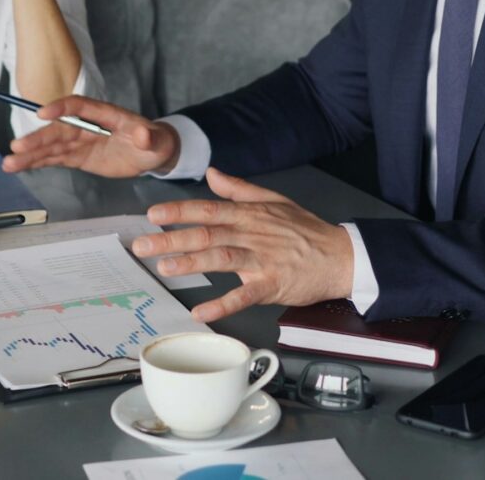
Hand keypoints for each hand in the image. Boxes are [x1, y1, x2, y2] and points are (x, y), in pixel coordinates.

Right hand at [2, 95, 179, 177]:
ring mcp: (80, 141)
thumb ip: (148, 137)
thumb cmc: (155, 141)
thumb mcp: (156, 141)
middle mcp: (87, 125)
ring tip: (9, 163)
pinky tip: (18, 167)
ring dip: (30, 154)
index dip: (61, 108)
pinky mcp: (77, 156)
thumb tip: (143, 133)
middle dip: (38, 138)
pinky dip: (36, 163)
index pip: (79, 106)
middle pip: (58, 129)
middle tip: (17, 146)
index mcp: (104, 114)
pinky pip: (54, 159)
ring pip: (51, 147)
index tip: (43, 113)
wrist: (151, 152)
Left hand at [131, 168, 353, 321]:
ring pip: (221, 258)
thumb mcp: (274, 200)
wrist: (341, 256)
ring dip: (191, 263)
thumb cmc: (306, 231)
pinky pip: (243, 295)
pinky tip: (201, 311)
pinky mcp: (272, 284)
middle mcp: (251, 234)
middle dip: (171, 239)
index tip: (153, 215)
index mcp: (249, 214)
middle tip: (143, 245)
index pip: (208, 210)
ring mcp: (261, 259)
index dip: (179, 212)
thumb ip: (239, 189)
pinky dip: (222, 303)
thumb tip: (212, 173)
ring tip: (164, 269)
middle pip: (206, 234)